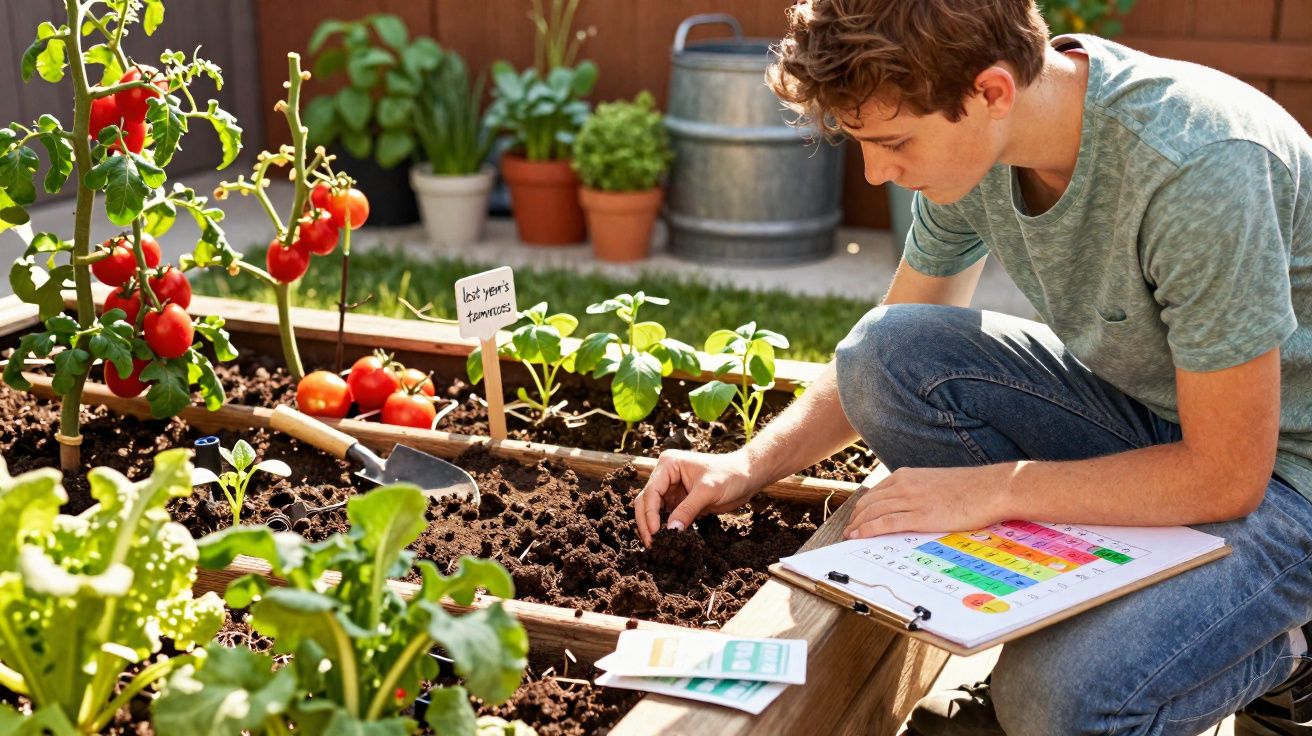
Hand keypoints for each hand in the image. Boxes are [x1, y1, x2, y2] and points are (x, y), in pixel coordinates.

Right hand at [634, 449, 756, 546]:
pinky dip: (665, 528)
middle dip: (647, 522)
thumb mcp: (708, 491)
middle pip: (646, 501)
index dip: (650, 514)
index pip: (651, 492)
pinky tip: (667, 540)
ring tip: (657, 546)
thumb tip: (671, 531)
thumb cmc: (730, 475)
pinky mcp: (679, 501)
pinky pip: (666, 516)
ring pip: (653, 510)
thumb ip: (688, 510)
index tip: (656, 533)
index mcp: (668, 464)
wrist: (748, 477)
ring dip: (653, 527)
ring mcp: (671, 488)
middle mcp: (665, 475)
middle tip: (652, 544)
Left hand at [843, 464, 1016, 538]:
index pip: (875, 492)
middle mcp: (904, 485)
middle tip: (848, 531)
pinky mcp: (920, 515)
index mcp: (907, 475)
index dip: (861, 507)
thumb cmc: (971, 489)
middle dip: (855, 518)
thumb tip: (910, 508)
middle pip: (869, 502)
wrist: (992, 488)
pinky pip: (885, 523)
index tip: (856, 518)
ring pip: (873, 512)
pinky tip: (858, 536)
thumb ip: (919, 492)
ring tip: (849, 537)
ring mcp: (911, 499)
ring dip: (857, 526)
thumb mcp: (937, 484)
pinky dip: (867, 530)